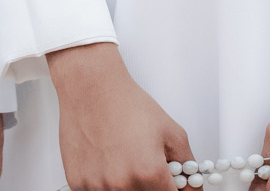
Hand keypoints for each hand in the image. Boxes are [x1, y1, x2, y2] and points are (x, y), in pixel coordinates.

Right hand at [48, 42, 190, 190]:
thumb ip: (187, 166)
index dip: (172, 190)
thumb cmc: (126, 104)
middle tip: (144, 166)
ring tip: (123, 159)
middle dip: (150, 186)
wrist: (91, 88)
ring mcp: (98, 186)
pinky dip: (105, 182)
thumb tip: (192, 189)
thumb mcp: (171, 132)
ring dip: (127, 184)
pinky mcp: (78, 182)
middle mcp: (122, 184)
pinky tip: (106, 161)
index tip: (168, 184)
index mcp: (148, 173)